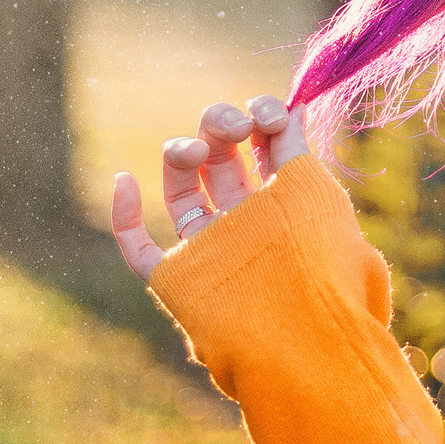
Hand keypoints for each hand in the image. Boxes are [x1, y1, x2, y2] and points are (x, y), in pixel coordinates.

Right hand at [113, 96, 312, 280]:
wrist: (302, 339)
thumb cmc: (319, 264)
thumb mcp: (315, 192)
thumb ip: (295, 148)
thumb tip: (291, 105)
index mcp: (287, 207)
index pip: (266, 150)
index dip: (263, 119)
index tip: (271, 112)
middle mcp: (248, 227)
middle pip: (221, 161)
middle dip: (222, 127)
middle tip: (236, 125)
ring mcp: (211, 252)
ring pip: (182, 191)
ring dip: (179, 153)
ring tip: (194, 148)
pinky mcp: (179, 280)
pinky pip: (139, 249)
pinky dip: (124, 215)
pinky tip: (125, 180)